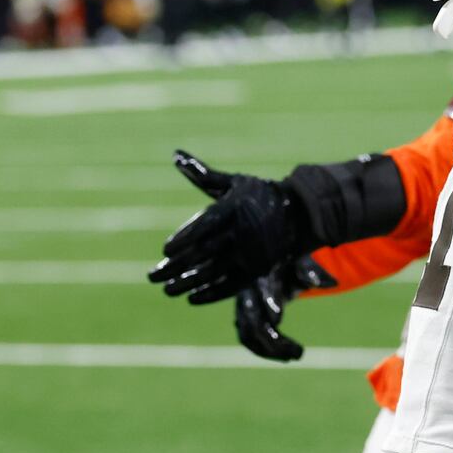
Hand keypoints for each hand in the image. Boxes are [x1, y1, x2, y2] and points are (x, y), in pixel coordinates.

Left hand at [148, 151, 302, 305]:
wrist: (299, 214)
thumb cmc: (259, 195)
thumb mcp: (234, 182)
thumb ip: (203, 175)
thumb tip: (175, 155)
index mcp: (235, 207)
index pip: (205, 225)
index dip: (184, 239)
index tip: (164, 251)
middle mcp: (243, 230)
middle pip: (205, 252)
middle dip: (176, 267)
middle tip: (153, 276)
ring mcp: (252, 252)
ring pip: (215, 272)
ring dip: (188, 283)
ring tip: (168, 290)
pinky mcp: (259, 269)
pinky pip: (232, 285)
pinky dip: (211, 294)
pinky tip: (192, 297)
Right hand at [234, 256, 335, 361]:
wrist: (271, 266)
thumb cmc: (290, 264)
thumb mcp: (302, 263)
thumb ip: (313, 272)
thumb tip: (333, 283)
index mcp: (262, 274)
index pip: (262, 288)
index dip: (269, 302)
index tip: (278, 319)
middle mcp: (248, 292)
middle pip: (252, 319)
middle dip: (271, 339)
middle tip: (299, 352)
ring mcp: (242, 308)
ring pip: (248, 335)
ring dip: (271, 350)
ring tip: (298, 355)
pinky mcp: (242, 320)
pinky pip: (248, 340)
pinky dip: (265, 352)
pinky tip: (286, 356)